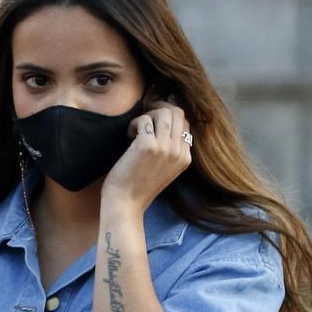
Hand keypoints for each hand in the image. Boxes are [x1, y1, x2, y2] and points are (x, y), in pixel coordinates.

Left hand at [102, 99, 191, 214]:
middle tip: (144, 117)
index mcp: (186, 157)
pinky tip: (128, 134)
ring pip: (164, 113)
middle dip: (159, 109)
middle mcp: (179, 151)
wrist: (126, 203)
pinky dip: (134, 123)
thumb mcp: (165, 169)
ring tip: (136, 129)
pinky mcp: (148, 146)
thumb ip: (170, 151)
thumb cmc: (139, 186)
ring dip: (147, 115)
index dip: (169, 117)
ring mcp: (165, 148)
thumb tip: (164, 126)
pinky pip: (144, 120)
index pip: (185, 123)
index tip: (153, 121)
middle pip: (178, 113)